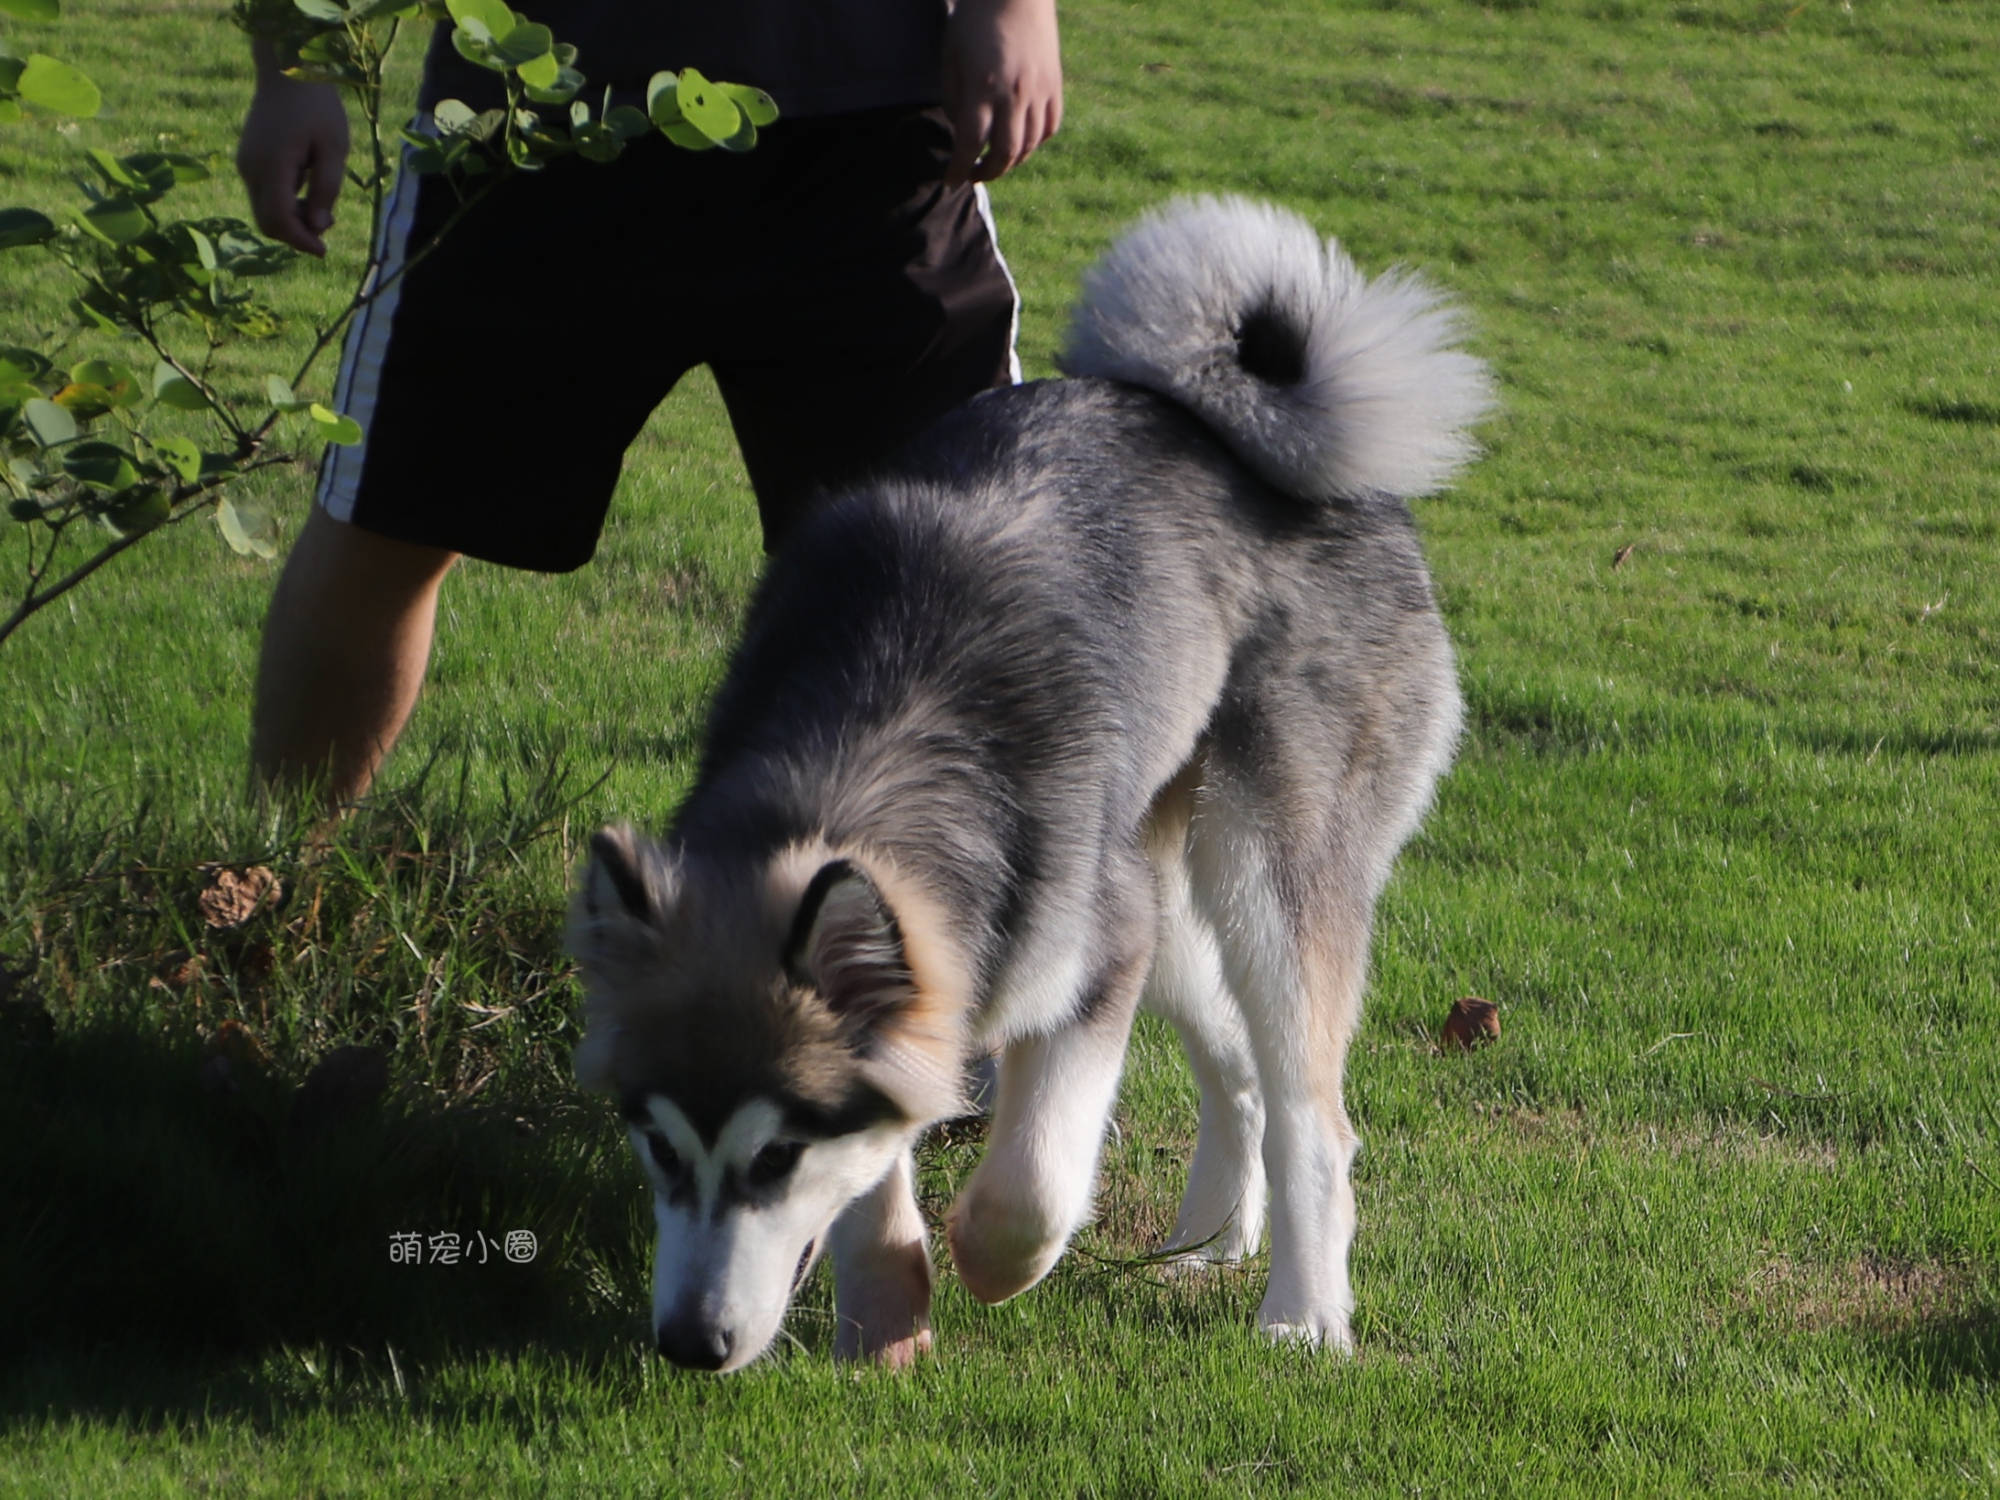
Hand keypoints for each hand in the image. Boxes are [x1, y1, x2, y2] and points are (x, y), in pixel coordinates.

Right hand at [236, 45, 349, 256]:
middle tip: (327, 224)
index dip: (300, 241)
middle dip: (296, 233)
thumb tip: (318, 227)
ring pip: (264, 210)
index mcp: (272, 166)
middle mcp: (251, 168)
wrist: (287, 71)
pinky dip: (283, 203)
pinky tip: (307, 189)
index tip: (324, 251)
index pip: (279, 220)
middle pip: (267, 222)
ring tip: (323, 206)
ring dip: (291, 219)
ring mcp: (246, 163)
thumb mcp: (333, 148)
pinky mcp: (248, 159)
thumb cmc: (317, 106)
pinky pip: (263, 194)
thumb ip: (326, 189)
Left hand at [941, 0, 1062, 185]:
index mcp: (982, 87)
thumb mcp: (951, 57)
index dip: (959, 169)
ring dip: (1011, 163)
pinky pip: (1048, 128)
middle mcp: (1013, 94)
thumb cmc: (975, 20)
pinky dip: (1034, 143)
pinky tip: (1021, 141)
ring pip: (1029, 146)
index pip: (970, 144)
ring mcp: (1038, 91)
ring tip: (996, 163)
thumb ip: (954, 99)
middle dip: (987, 173)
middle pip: (1004, 154)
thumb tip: (963, 133)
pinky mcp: (1054, 85)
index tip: (951, 182)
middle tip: (974, 175)